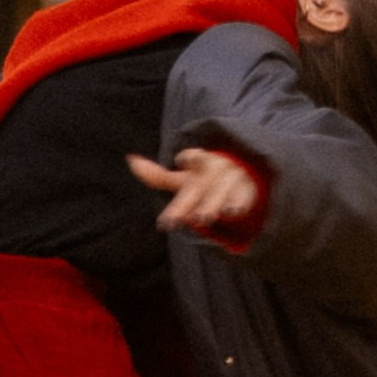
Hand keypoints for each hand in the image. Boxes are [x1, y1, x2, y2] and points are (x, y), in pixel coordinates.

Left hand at [130, 146, 261, 237]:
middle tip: (186, 216)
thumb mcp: (183, 179)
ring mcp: (231, 181)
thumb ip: (157, 175)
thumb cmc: (204, 180)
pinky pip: (243, 199)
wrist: (243, 174)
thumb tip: (130, 159)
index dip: (189, 159)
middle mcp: (215, 171)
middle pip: (201, 187)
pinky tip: (234, 213)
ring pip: (221, 194)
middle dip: (191, 202)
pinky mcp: (246, 193)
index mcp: (199, 162)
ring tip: (204, 218)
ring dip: (213, 204)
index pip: (194, 158)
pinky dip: (239, 205)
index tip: (183, 161)